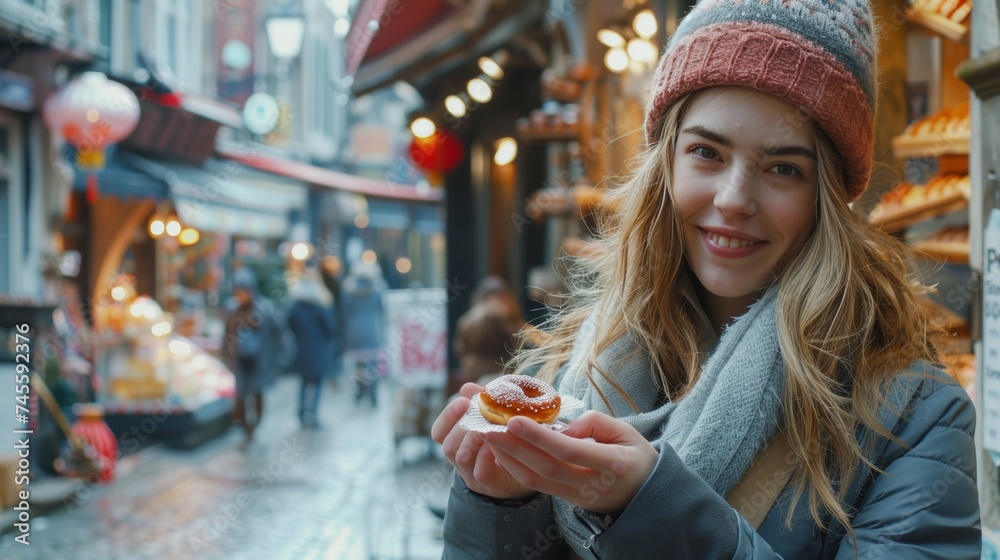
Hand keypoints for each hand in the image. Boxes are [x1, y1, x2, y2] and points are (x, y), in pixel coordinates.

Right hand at [430, 383, 534, 500]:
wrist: (529, 471)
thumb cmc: (508, 440)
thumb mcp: (494, 418)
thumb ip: (481, 404)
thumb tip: (467, 387)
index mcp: (458, 443)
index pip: (438, 432)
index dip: (447, 417)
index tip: (463, 402)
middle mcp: (461, 460)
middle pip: (447, 445)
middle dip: (462, 426)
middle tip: (480, 414)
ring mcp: (473, 475)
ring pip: (461, 458)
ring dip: (474, 440)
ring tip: (489, 427)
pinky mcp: (490, 485)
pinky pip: (481, 472)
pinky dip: (487, 455)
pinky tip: (499, 442)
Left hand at [480, 410, 657, 514]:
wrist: (646, 495)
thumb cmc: (635, 456)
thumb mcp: (626, 431)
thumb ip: (594, 423)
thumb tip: (561, 427)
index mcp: (611, 464)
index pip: (568, 451)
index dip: (539, 436)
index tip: (514, 419)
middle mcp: (590, 484)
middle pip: (544, 467)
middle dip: (512, 446)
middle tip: (487, 425)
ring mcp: (576, 496)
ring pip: (535, 480)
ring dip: (507, 457)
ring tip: (486, 434)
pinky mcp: (565, 499)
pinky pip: (535, 485)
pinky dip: (514, 468)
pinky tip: (500, 450)